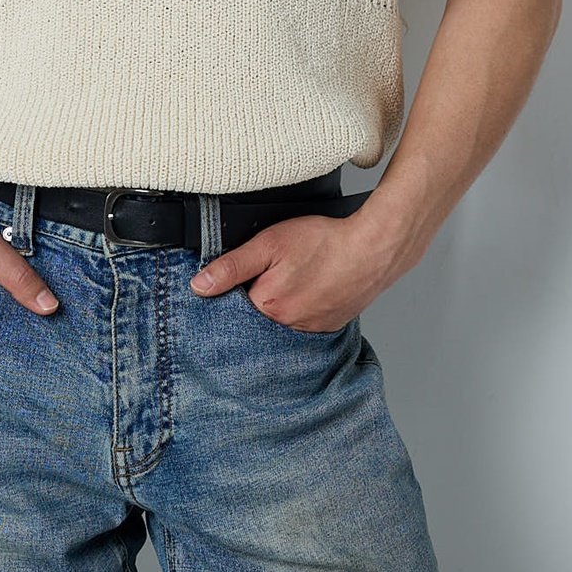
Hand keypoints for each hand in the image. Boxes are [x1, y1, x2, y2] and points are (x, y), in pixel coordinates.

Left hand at [188, 203, 421, 331]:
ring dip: (282, 303)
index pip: (235, 305)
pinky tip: (310, 288)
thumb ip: (231, 266)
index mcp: (267, 306)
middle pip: (257, 316)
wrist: (373, 248)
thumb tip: (199, 286)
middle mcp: (287, 326)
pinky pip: (303, 323)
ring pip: (281, 320)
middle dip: (259, 296)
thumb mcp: (269, 243)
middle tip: (278, 270)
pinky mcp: (328, 327)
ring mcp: (310, 330)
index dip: (236, 287)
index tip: (246, 273)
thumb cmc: (323, 241)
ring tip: (296, 277)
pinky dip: (302, 307)